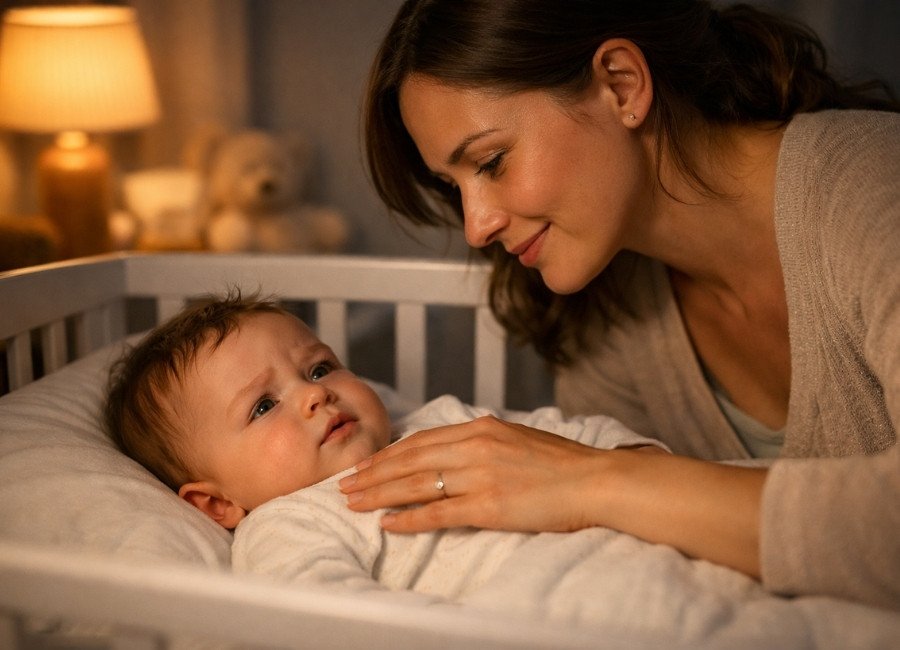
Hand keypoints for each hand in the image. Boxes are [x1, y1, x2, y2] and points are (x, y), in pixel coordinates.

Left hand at [339, 414, 618, 533]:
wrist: (594, 480)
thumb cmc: (562, 462)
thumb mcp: (518, 437)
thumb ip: (485, 441)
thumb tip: (458, 448)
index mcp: (482, 428)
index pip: (422, 440)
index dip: (390, 453)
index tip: (367, 463)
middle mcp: (475, 447)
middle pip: (410, 460)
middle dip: (373, 473)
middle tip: (345, 483)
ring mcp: (480, 476)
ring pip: (416, 484)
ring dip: (380, 494)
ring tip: (353, 502)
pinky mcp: (489, 506)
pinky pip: (439, 512)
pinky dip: (409, 518)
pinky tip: (388, 523)